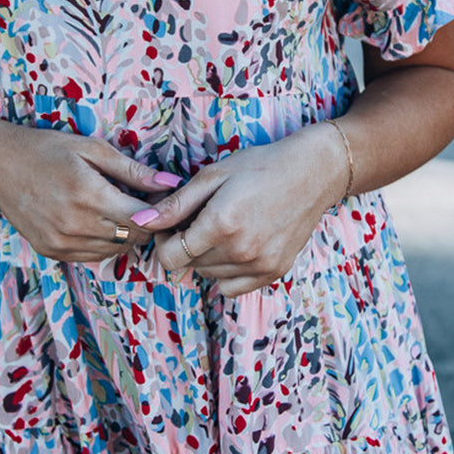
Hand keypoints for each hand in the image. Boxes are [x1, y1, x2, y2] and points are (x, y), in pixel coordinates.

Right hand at [0, 122, 181, 262]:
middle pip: (132, 237)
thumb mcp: (92, 149)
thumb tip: (171, 184)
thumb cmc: (47, 150)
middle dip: (145, 223)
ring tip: (119, 209)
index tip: (160, 198)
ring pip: (115, 250)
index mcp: (87, 194)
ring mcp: (61, 243)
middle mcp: (74, 225)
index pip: (142, 219)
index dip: (158, 211)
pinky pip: (93, 256)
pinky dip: (104, 242)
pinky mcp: (52, 252)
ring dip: (125, 234)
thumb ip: (132, 170)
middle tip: (142, 203)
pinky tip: (98, 220)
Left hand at [133, 125, 347, 296]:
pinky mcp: (274, 272)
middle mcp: (240, 251)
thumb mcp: (212, 176)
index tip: (173, 224)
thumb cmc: (259, 166)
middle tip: (200, 219)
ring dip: (206, 258)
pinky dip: (227, 272)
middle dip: (185, 245)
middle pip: (189, 266)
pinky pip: (233, 287)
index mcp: (220, 224)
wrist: (312, 173)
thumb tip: (140, 221)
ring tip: (221, 228)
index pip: (169, 258)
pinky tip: (235, 246)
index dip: (163, 241)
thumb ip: (176, 205)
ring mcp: (259, 265)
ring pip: (209, 276)